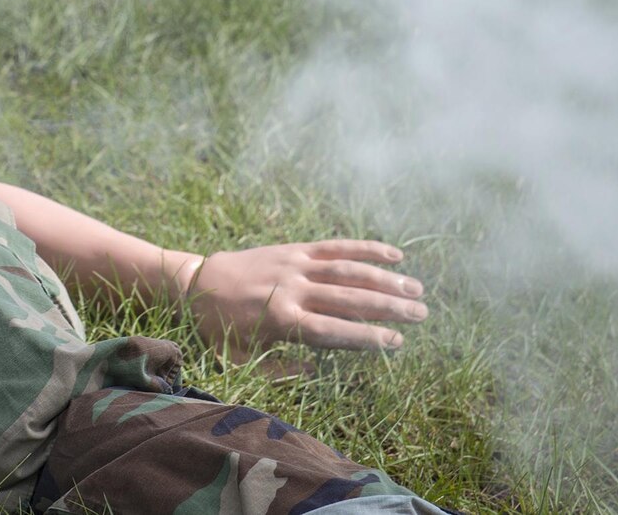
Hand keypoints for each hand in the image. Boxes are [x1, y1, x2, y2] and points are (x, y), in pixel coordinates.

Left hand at [177, 240, 426, 352]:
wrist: (196, 282)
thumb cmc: (220, 330)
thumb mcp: (243, 362)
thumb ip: (282, 369)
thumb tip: (319, 369)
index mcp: (281, 321)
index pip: (334, 330)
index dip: (367, 336)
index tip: (397, 342)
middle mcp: (293, 289)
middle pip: (350, 298)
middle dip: (388, 306)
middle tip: (421, 315)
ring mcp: (295, 264)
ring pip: (348, 270)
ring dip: (385, 279)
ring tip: (416, 290)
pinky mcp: (295, 248)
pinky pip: (335, 247)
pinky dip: (365, 249)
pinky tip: (394, 255)